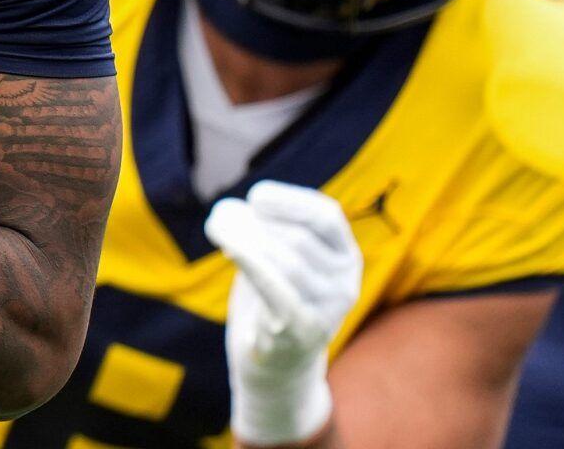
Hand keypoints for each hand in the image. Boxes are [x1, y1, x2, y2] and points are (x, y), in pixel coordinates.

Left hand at [205, 181, 362, 446]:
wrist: (275, 367)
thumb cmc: (272, 301)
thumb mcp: (278, 258)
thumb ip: (266, 232)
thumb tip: (228, 210)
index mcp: (346, 257)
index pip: (326, 216)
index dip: (290, 200)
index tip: (255, 196)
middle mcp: (345, 284)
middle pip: (297, 238)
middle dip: (254, 221)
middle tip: (220, 216)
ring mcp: (328, 312)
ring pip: (285, 261)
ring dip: (244, 238)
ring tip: (217, 228)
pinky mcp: (303, 334)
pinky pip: (278, 291)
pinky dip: (253, 263)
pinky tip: (229, 248)